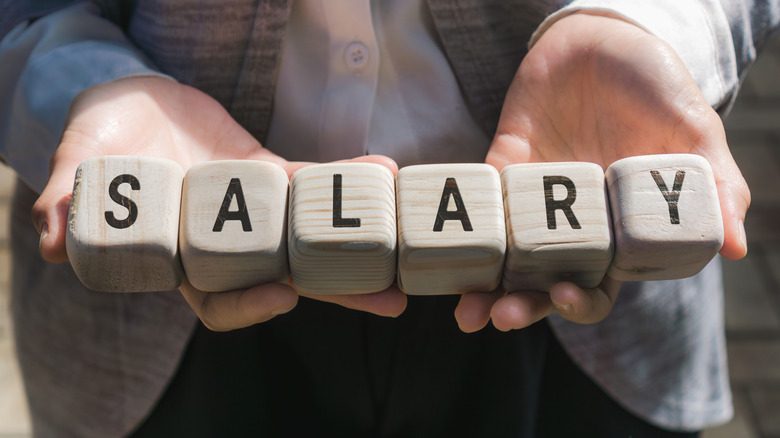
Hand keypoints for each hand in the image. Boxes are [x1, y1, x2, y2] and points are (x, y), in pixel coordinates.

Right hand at [32, 76, 405, 330]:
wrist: (127, 103)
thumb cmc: (97, 142)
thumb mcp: (75, 167)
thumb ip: (65, 202)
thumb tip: (49, 241)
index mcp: (177, 258)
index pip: (217, 300)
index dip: (248, 306)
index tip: (285, 297)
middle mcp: (223, 245)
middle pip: (286, 278)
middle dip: (338, 291)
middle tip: (392, 300)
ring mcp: (251, 213)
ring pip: (310, 237)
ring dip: (358, 244)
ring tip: (404, 246)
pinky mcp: (268, 175)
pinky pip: (311, 186)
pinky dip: (344, 184)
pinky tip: (381, 175)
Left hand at [456, 12, 749, 331]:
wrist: (609, 36)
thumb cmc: (657, 85)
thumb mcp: (694, 131)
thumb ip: (715, 186)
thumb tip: (738, 248)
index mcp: (619, 228)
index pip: (599, 282)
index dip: (581, 300)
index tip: (565, 297)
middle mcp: (573, 223)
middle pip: (543, 279)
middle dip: (522, 304)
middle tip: (499, 317)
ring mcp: (536, 197)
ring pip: (506, 253)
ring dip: (484, 282)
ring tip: (464, 307)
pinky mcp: (505, 165)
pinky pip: (483, 199)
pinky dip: (463, 220)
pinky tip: (444, 242)